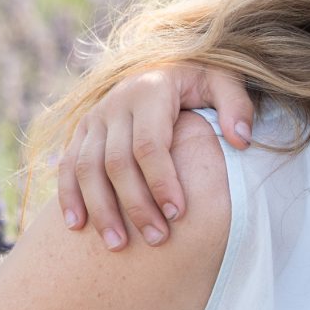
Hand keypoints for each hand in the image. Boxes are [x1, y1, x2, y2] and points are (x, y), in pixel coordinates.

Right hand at [56, 66, 259, 249]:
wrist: (166, 63)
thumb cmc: (201, 80)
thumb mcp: (225, 80)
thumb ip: (237, 106)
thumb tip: (241, 139)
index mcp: (150, 92)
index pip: (149, 144)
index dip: (161, 181)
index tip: (177, 214)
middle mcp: (115, 103)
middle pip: (117, 162)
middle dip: (136, 204)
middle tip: (157, 239)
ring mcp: (94, 117)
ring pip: (86, 167)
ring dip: (100, 209)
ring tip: (118, 246)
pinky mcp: (82, 130)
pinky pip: (68, 165)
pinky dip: (69, 196)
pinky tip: (76, 227)